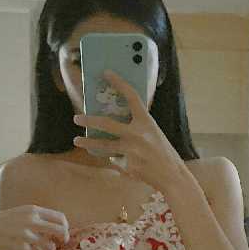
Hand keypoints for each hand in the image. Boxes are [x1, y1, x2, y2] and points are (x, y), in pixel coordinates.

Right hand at [0, 205, 69, 249]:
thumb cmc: (2, 223)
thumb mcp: (20, 213)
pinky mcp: (21, 248)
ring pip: (49, 246)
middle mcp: (31, 221)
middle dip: (64, 239)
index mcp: (32, 210)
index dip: (65, 227)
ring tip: (41, 249)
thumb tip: (58, 227)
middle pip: (60, 231)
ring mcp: (26, 235)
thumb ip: (37, 218)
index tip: (64, 233)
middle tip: (61, 244)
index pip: (60, 218)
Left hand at [72, 70, 186, 192]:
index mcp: (146, 122)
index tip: (106, 73)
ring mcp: (131, 151)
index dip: (119, 83)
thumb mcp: (153, 133)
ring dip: (88, 142)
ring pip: (104, 145)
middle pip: (107, 123)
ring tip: (77, 140)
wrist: (172, 176)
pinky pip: (116, 159)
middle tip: (76, 117)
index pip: (131, 97)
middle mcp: (138, 134)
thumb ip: (137, 126)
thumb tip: (115, 121)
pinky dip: (117, 159)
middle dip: (89, 119)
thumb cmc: (163, 152)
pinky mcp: (128, 166)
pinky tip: (124, 162)